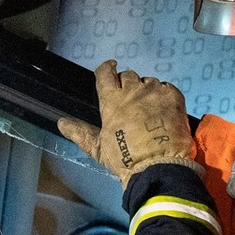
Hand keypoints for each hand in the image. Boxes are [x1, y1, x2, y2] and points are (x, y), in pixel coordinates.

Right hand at [58, 60, 200, 183]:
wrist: (159, 166)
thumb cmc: (126, 159)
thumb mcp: (99, 148)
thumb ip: (80, 133)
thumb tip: (62, 123)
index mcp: (111, 100)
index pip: (105, 73)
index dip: (107, 69)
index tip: (110, 68)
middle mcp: (132, 90)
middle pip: (128, 76)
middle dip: (128, 85)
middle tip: (132, 101)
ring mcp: (154, 92)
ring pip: (148, 81)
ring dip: (147, 91)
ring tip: (150, 110)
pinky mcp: (173, 97)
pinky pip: (167, 87)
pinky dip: (165, 96)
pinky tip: (164, 111)